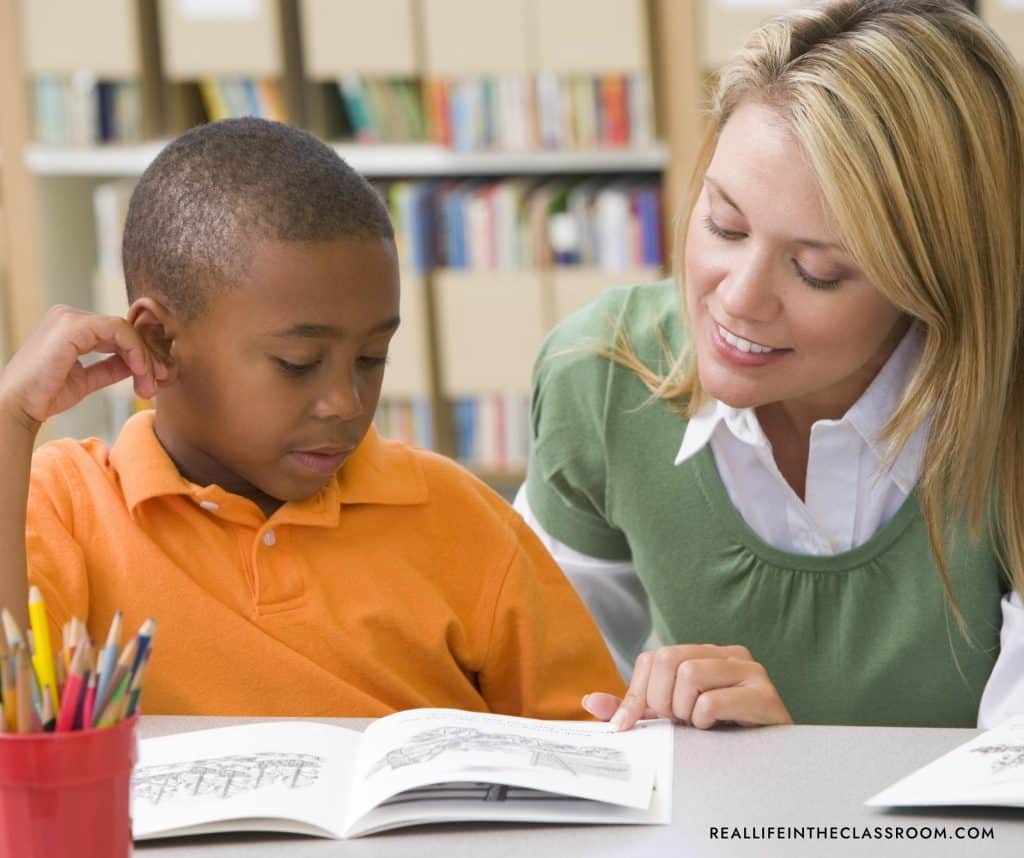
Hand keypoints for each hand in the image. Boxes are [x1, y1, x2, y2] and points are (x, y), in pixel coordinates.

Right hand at [0, 305, 166, 430]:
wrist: (18, 406)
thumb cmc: (45, 396)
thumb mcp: (86, 379)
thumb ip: (111, 367)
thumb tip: (139, 364)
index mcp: (72, 328)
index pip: (118, 335)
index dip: (142, 357)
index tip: (155, 381)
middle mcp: (71, 317)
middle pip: (125, 331)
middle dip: (148, 358)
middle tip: (161, 382)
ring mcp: (70, 318)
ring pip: (126, 330)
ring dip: (145, 359)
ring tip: (151, 385)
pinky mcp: (73, 326)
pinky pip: (119, 331)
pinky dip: (136, 351)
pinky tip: (141, 372)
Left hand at [583, 644, 792, 730]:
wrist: (771, 765)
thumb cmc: (720, 738)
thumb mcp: (673, 718)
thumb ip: (635, 708)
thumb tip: (592, 703)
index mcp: (703, 653)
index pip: (652, 658)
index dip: (637, 695)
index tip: (636, 725)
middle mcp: (728, 653)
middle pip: (667, 659)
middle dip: (661, 702)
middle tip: (678, 724)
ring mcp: (749, 670)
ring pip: (688, 675)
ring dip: (685, 712)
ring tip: (700, 726)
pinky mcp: (765, 695)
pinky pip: (711, 701)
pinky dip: (704, 721)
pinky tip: (717, 730)